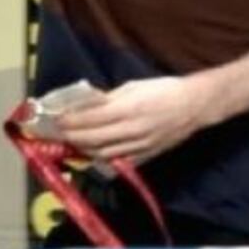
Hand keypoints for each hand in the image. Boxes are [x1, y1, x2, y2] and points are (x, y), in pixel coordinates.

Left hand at [56, 75, 212, 164]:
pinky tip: (93, 154)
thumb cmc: (163, 90)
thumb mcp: (133, 87)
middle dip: (72, 137)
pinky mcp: (146, 156)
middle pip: (93, 139)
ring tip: (70, 144)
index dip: (71, 121)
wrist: (193, 106)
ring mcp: (138, 146)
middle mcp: (131, 130)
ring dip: (84, 150)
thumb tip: (87, 105)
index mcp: (128, 109)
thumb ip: (109, 98)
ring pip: (103, 153)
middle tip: (56, 134)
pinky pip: (119, 161)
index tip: (56, 120)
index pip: (91, 119)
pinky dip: (103, 159)